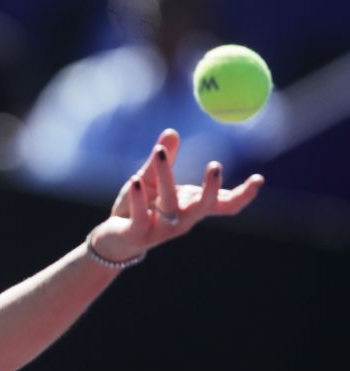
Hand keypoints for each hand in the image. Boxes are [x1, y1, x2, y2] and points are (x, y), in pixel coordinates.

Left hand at [90, 129, 263, 261]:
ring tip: (158, 153)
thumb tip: (171, 131)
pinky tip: (134, 181)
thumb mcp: (150, 180)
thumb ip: (162, 160)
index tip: (258, 178)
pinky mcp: (137, 235)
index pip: (223, 204)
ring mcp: (161, 230)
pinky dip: (139, 198)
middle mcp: (182, 220)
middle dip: (211, 188)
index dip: (242, 195)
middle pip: (203, 207)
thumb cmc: (137, 208)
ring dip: (166, 177)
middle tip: (215, 165)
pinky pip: (141, 217)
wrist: (112, 239)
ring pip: (169, 205)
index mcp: (191, 207)